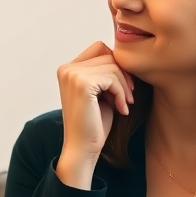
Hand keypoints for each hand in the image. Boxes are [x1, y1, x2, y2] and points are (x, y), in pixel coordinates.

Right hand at [55, 41, 133, 188]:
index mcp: (67, 69)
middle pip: (108, 54)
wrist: (83, 148)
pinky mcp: (82, 84)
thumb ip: (105, 72)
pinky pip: (113, 78)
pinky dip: (122, 94)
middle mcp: (66, 69)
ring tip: (125, 105)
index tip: (122, 87)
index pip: (99, 47)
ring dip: (125, 86)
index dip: (116, 64)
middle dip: (123, 75)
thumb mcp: (100, 92)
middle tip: (128, 98)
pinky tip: (122, 109)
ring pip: (113, 66)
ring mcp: (72, 75)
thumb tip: (125, 53)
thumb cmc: (94, 123)